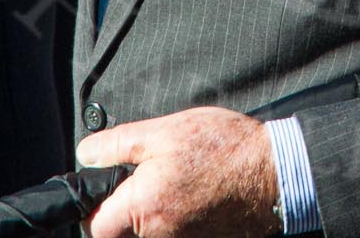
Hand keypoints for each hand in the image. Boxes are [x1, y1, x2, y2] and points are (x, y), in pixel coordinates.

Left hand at [78, 106, 279, 237]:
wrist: (272, 172)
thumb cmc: (222, 148)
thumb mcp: (164, 132)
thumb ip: (117, 144)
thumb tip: (86, 154)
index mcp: (141, 206)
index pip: (96, 226)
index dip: (97, 207)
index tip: (111, 189)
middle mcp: (158, 235)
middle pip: (122, 234)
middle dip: (128, 209)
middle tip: (149, 179)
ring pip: (149, 234)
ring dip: (154, 214)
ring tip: (176, 184)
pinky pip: (175, 235)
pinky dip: (177, 219)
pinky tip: (193, 196)